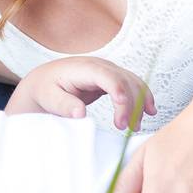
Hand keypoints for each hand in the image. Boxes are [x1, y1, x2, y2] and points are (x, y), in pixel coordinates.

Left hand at [4, 56, 154, 130]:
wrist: (44, 81)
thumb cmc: (45, 90)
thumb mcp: (48, 98)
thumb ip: (63, 105)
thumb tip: (80, 113)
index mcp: (83, 68)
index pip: (108, 76)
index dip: (119, 93)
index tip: (123, 116)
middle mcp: (99, 65)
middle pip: (124, 80)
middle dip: (130, 104)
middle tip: (126, 127)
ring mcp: (107, 70)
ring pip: (132, 82)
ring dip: (140, 102)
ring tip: (135, 126)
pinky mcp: (111, 78)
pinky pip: (131, 85)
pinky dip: (142, 97)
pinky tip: (148, 111)